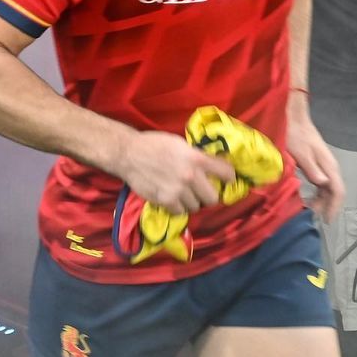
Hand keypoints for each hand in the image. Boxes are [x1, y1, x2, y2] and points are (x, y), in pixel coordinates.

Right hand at [116, 130, 235, 214]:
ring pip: (196, 207)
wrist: (129, 153)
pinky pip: (180, 212)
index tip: (226, 180)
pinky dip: (177, 207)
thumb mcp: (181, 144)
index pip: (227, 173)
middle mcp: (191, 175)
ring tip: (182, 194)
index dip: (228, 178)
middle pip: (213, 198)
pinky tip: (171, 198)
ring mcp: (179, 190)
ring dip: (190, 202)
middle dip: (207, 196)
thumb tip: (213, 166)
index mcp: (197, 158)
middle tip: (200, 192)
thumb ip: (197, 156)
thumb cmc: (155, 144)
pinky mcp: (166, 200)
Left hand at [287, 96, 343, 222]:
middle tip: (314, 217)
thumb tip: (323, 184)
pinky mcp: (318, 165)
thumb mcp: (301, 153)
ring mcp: (325, 166)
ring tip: (311, 210)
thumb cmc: (295, 135)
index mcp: (329, 166)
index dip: (334, 207)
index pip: (338, 191)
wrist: (294, 119)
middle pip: (335, 192)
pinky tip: (309, 198)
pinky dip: (318, 193)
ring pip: (329, 189)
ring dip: (322, 201)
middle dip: (328, 207)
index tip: (327, 221)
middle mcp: (330, 167)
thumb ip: (312, 169)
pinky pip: (322, 184)